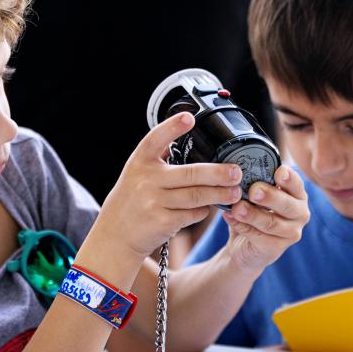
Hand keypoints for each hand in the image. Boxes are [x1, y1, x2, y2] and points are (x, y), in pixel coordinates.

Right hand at [96, 112, 243, 259]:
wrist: (115, 234)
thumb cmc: (133, 200)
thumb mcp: (138, 174)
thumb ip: (160, 160)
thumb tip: (197, 147)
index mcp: (140, 162)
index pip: (155, 139)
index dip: (172, 127)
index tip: (189, 117)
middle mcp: (146, 180)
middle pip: (191, 174)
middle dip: (218, 173)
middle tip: (236, 172)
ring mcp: (154, 202)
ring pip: (197, 196)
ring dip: (220, 194)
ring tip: (235, 192)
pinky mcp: (162, 222)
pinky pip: (193, 214)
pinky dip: (204, 211)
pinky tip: (209, 207)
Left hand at [220, 165, 309, 271]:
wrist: (244, 246)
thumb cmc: (254, 212)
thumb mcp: (256, 195)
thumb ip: (255, 183)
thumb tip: (238, 169)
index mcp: (297, 196)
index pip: (297, 185)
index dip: (290, 178)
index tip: (279, 171)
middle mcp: (300, 214)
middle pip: (287, 205)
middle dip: (270, 196)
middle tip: (254, 190)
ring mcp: (291, 233)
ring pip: (271, 223)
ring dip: (252, 214)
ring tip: (236, 207)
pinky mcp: (276, 249)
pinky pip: (258, 237)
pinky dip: (242, 226)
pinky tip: (229, 217)